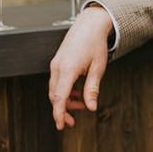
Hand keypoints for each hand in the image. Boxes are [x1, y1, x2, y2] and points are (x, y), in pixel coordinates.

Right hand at [48, 5, 112, 129]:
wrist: (90, 25)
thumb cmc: (95, 44)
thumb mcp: (98, 68)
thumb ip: (92, 89)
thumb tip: (91, 107)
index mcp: (67, 69)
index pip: (59, 98)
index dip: (59, 114)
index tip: (61, 126)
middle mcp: (57, 67)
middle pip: (55, 96)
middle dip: (62, 110)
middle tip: (73, 121)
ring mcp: (56, 64)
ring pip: (55, 89)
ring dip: (65, 100)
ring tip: (80, 105)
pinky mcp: (58, 62)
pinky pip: (57, 81)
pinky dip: (65, 91)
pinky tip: (77, 93)